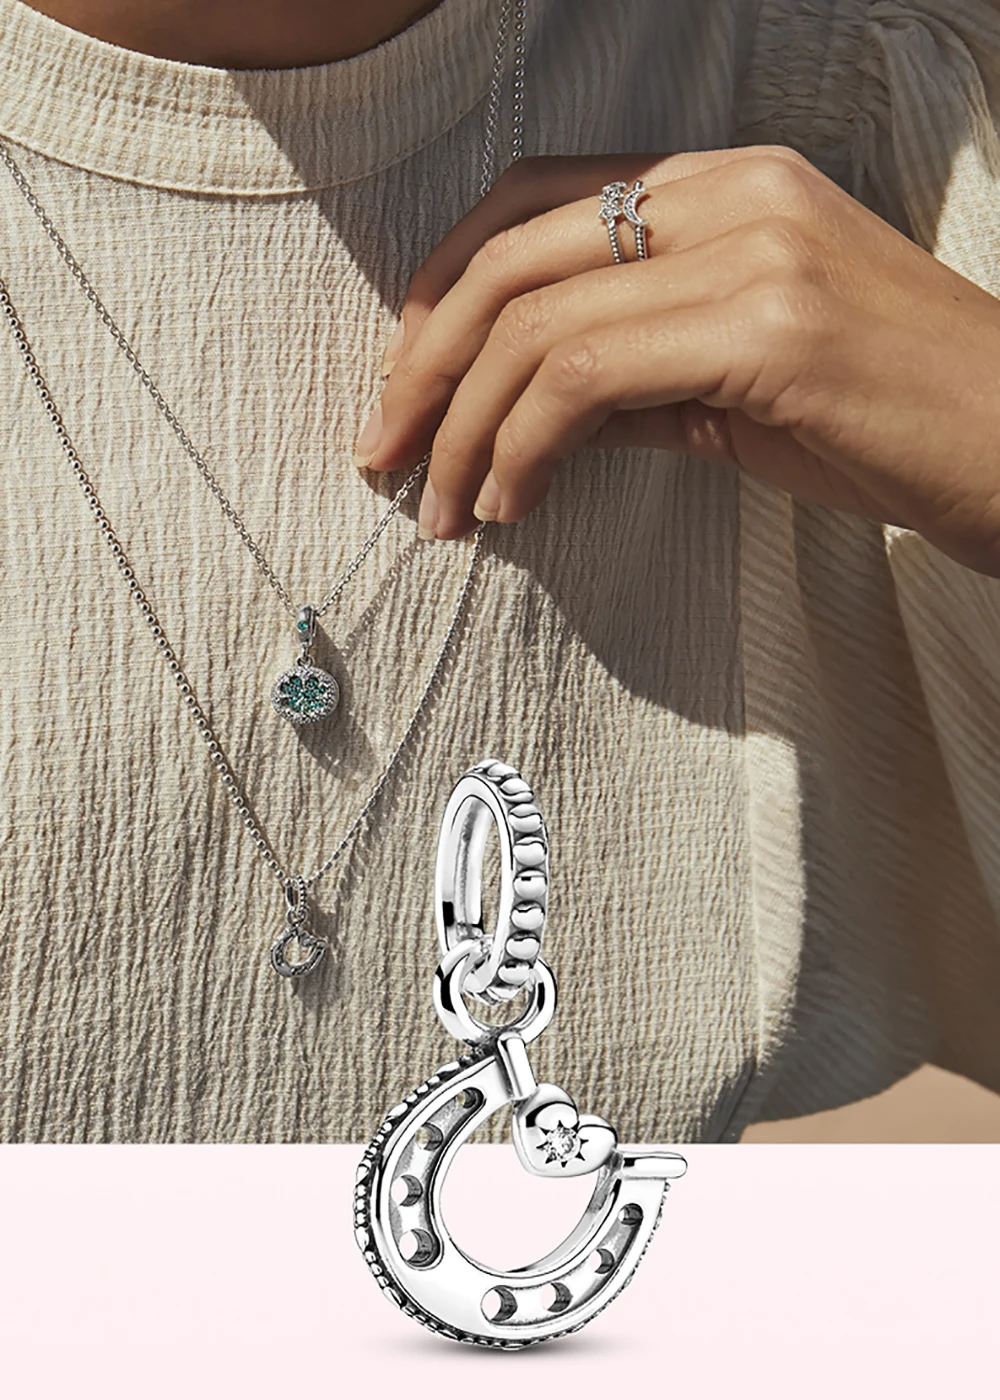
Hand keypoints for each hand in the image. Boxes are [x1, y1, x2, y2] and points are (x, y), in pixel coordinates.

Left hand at [357, 147, 999, 576]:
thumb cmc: (883, 421)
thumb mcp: (737, 384)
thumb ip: (631, 376)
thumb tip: (522, 414)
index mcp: (722, 183)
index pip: (535, 201)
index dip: (443, 286)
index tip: (404, 377)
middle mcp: (731, 192)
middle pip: (512, 256)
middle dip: (422, 364)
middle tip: (383, 453)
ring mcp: (752, 249)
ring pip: (536, 322)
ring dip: (464, 427)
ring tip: (443, 507)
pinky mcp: (765, 327)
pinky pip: (588, 378)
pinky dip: (523, 447)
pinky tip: (513, 504)